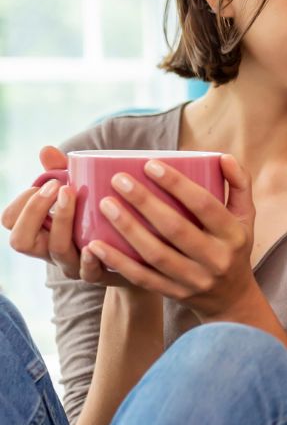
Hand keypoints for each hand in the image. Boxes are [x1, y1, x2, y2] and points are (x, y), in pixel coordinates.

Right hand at [3, 146, 118, 284]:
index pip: (11, 221)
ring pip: (57, 250)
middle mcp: (50, 250)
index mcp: (40, 231)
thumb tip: (46, 149)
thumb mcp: (81, 194)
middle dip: (35, 210)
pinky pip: (88, 272)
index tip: (47, 183)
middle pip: (21, 240)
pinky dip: (89, 259)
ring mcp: (73, 265)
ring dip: (62, 221)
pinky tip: (93, 245)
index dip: (23, 202)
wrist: (136, 253)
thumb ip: (62, 172)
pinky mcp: (99, 275)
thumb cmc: (99, 217)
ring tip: (73, 195)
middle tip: (59, 187)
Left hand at [84, 154, 261, 320]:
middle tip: (119, 180)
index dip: (177, 184)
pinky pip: (142, 278)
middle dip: (145, 202)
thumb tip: (223, 156)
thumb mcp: (245, 217)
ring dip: (128, 228)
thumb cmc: (234, 247)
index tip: (150, 165)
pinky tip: (96, 245)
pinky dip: (118, 262)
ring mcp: (194, 279)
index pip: (204, 205)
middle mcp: (216, 259)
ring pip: (156, 254)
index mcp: (233, 235)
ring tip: (105, 205)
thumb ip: (238, 184)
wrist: (232, 298)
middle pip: (176, 228)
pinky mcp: (175, 293)